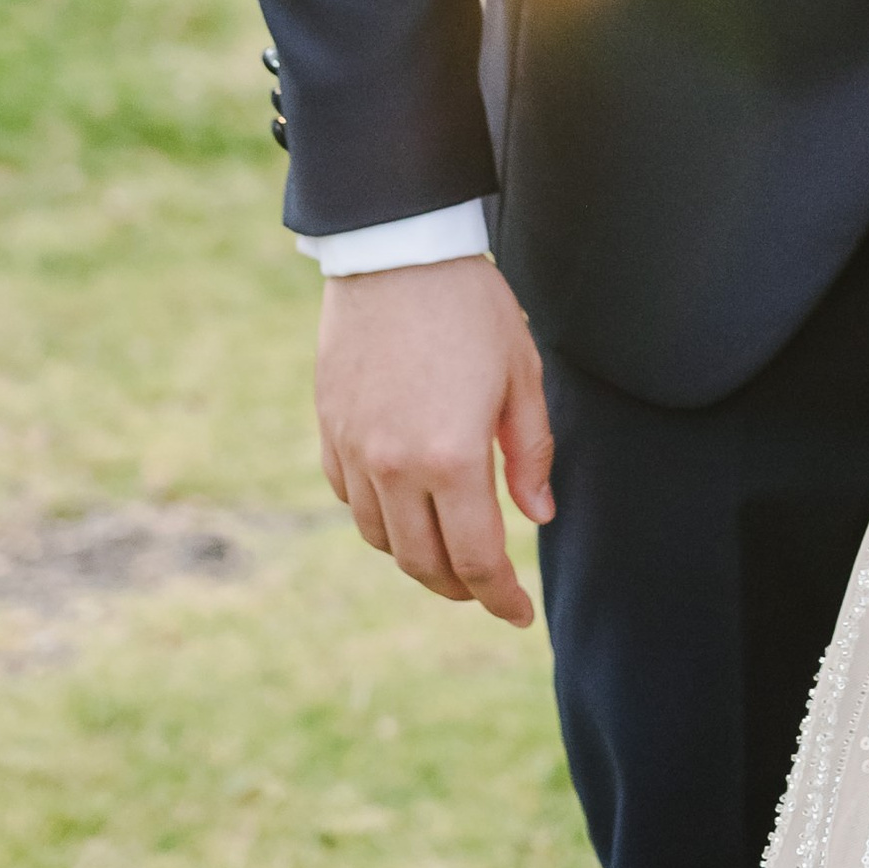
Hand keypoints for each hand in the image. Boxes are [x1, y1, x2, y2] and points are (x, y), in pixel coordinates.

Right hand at [315, 257, 553, 626]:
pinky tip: (404, 511)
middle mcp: (394, 467)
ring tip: (448, 555)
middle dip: (460, 588)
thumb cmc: (470, 307)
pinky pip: (349, 501)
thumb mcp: (521, 374)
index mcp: (450, 457)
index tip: (520, 615)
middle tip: (487, 591)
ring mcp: (354, 452)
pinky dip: (379, 520)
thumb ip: (530, 452)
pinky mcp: (330, 432)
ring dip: (417, 560)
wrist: (397, 252)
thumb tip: (538, 516)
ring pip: (381, 539)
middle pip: (424, 562)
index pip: (477, 556)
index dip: (500, 596)